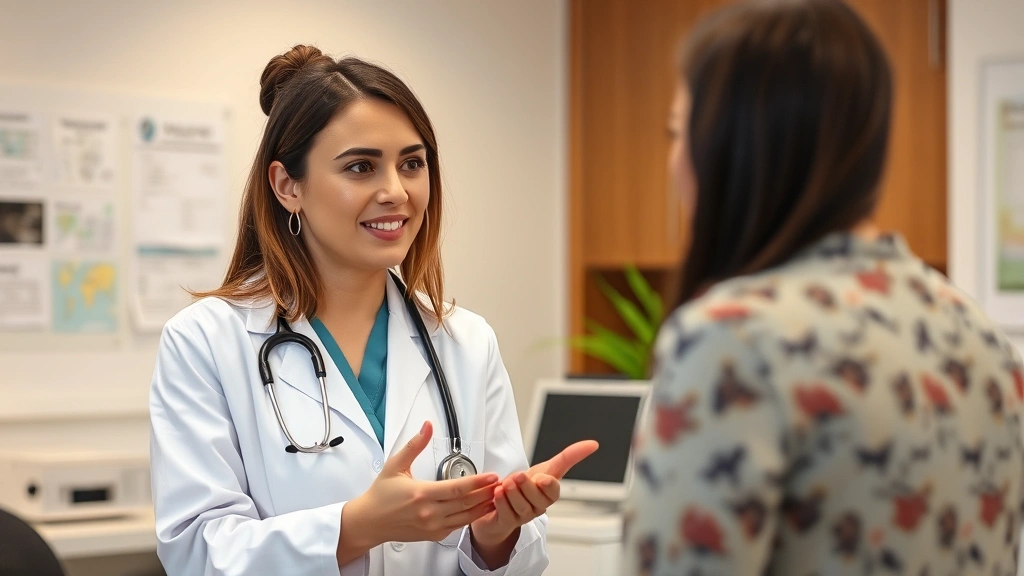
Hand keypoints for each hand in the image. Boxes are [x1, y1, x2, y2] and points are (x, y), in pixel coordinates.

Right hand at [343, 421, 499, 547]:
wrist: (369, 522)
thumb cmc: (381, 496)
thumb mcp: (396, 465)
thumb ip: (415, 445)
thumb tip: (427, 427)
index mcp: (422, 494)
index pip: (457, 488)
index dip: (478, 482)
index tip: (492, 476)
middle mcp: (429, 513)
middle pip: (466, 503)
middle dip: (486, 493)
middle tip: (500, 484)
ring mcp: (432, 526)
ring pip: (465, 517)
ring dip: (483, 507)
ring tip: (496, 496)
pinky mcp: (433, 535)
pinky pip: (457, 526)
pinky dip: (471, 518)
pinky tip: (480, 509)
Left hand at [470, 440, 598, 546]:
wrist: (502, 501)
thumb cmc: (526, 484)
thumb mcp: (548, 467)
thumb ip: (569, 457)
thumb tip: (593, 444)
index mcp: (549, 494)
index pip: (553, 491)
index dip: (548, 485)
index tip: (541, 478)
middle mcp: (538, 507)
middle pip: (537, 500)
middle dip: (527, 486)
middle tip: (517, 476)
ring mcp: (523, 516)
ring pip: (521, 507)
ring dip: (512, 493)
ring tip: (505, 484)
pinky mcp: (507, 522)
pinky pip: (506, 514)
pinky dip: (501, 501)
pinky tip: (498, 492)